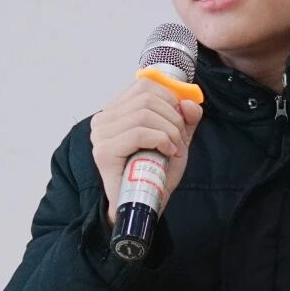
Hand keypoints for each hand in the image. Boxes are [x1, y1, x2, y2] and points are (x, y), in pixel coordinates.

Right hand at [89, 78, 203, 224]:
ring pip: (144, 113)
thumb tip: (188, 102)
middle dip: (173, 118)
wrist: (144, 204)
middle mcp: (103, 119)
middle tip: (179, 141)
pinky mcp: (104, 151)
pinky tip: (167, 152)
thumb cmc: (155, 173)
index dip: (170, 99)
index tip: (180, 122)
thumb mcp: (177, 139)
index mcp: (116, 111)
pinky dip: (161, 139)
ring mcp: (101, 134)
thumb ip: (186, 119)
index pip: (145, 85)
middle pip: (147, 98)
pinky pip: (139, 132)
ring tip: (173, 148)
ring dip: (169, 131)